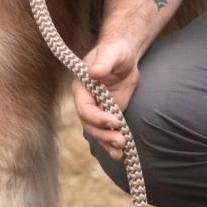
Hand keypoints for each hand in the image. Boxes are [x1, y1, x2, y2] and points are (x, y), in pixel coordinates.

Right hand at [71, 37, 139, 161]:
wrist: (124, 56)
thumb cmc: (114, 51)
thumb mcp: (111, 53)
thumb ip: (103, 63)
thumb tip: (95, 72)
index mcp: (82, 88)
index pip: (84, 109)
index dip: (97, 117)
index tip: (114, 120)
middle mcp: (87, 102)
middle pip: (90, 125)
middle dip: (104, 135)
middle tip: (120, 141)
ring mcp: (98, 110)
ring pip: (98, 133)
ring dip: (108, 144)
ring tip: (121, 152)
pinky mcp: (109, 115)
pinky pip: (108, 133)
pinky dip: (112, 145)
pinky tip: (120, 155)